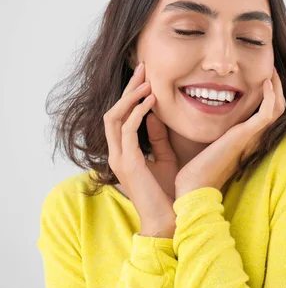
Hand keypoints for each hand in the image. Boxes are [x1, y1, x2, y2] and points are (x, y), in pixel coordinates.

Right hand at [103, 62, 178, 237]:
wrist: (170, 219)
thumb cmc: (169, 192)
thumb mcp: (165, 159)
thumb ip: (157, 138)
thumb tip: (154, 115)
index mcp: (124, 153)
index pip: (120, 117)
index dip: (130, 95)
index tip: (146, 77)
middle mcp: (118, 154)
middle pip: (114, 112)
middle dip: (128, 89)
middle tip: (144, 68)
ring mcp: (120, 159)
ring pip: (115, 117)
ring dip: (130, 97)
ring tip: (147, 81)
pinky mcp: (128, 163)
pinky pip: (127, 130)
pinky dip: (137, 112)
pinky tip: (151, 101)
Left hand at [175, 66, 285, 198]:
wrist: (193, 188)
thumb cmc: (193, 169)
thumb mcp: (200, 141)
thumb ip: (202, 126)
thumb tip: (187, 107)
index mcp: (246, 139)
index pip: (267, 112)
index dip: (269, 94)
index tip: (260, 76)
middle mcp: (253, 137)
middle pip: (277, 108)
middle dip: (276, 86)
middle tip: (269, 68)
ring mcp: (252, 136)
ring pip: (277, 108)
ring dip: (276, 86)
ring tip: (269, 70)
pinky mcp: (247, 135)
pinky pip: (268, 112)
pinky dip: (271, 96)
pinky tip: (265, 82)